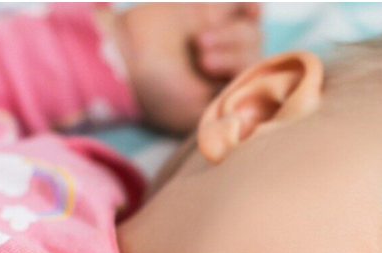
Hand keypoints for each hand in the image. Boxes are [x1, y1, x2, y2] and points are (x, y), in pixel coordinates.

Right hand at [109, 3, 261, 132]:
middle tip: (202, 60)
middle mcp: (228, 72)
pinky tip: (252, 10)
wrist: (123, 54)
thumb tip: (257, 104)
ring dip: (231, 36)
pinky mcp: (212, 16)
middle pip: (257, 58)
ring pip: (252, 35)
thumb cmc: (156, 93)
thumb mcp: (196, 113)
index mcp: (228, 98)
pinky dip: (251, 10)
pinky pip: (244, 11)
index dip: (246, 79)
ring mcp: (223, 43)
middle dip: (232, 58)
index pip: (257, 86)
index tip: (220, 81)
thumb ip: (229, 108)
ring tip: (199, 42)